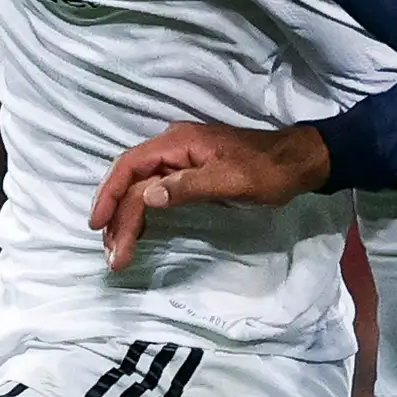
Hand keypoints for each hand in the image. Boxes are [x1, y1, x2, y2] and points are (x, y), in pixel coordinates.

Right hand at [89, 120, 331, 266]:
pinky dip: (142, 214)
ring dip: (126, 218)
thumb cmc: (268, 171)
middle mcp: (173, 147)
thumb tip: (147, 196)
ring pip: (140, 187)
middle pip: (130, 180)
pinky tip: (138, 233)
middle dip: (117, 216)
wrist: (297, 162)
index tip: (99, 226)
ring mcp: (180, 160)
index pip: (130, 166)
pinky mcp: (189, 173)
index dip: (110, 195)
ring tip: (118, 250)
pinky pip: (155, 191)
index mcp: (178, 143)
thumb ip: (188, 187)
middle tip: (112, 254)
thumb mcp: (231, 181)